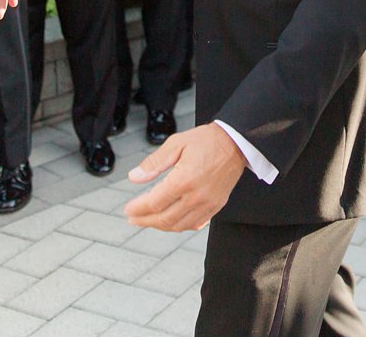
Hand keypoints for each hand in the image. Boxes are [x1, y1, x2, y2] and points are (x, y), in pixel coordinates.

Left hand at [125, 124, 246, 231]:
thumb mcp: (176, 143)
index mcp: (184, 179)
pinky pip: (195, 224)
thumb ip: (154, 163)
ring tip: (149, 220)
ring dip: (161, 225)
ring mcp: (208, 203)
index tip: (128, 209)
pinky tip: (171, 220)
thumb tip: (134, 177)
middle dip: (145, 221)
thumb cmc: (207, 140)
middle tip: (133, 218)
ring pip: (179, 225)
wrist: (237, 142)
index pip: (155, 202)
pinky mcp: (217, 206)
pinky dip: (180, 226)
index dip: (138, 208)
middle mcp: (197, 196)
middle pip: (165, 218)